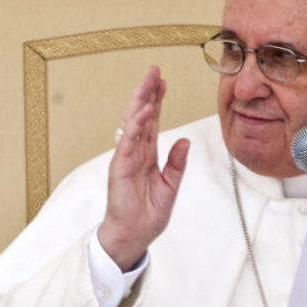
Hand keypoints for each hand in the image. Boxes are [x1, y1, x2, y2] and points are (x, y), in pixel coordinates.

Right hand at [97, 66, 189, 270]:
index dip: (157, 101)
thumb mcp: (171, 186)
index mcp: (147, 155)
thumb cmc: (148, 214)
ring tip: (149, 82)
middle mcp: (136, 152)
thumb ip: (177, 163)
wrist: (134, 236)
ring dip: (141, 101)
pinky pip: (129, 142)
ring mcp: (126, 158)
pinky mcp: (120, 168)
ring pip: (133, 123)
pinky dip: (136, 126)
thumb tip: (185, 141)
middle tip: (154, 70)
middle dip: (147, 92)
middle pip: (141, 116)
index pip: (152, 121)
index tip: (163, 81)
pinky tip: (144, 110)